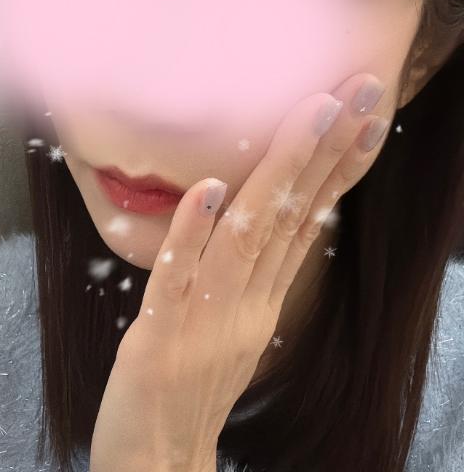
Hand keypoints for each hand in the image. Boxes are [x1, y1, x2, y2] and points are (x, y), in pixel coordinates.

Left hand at [90, 73, 391, 471]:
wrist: (156, 463)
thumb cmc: (193, 384)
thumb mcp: (235, 321)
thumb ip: (252, 270)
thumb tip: (269, 217)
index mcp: (263, 295)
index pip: (309, 219)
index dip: (340, 166)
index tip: (367, 116)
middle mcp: (247, 302)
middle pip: (291, 214)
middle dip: (327, 147)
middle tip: (360, 90)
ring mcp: (206, 319)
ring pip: (249, 235)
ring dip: (279, 172)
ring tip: (310, 113)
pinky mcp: (159, 338)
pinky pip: (177, 279)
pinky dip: (193, 232)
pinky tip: (211, 189)